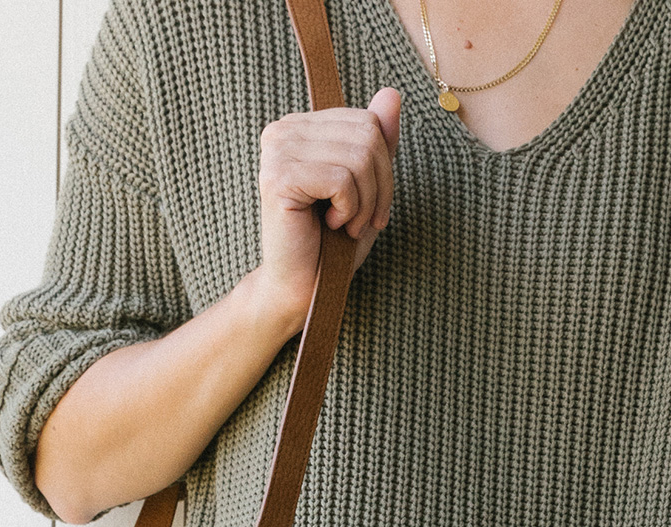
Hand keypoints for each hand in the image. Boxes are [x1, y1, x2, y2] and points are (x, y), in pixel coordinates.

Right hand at [253, 89, 403, 327]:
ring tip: (346, 225)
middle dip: (379, 187)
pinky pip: (342, 179)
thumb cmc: (333, 244)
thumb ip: (377, 141)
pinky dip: (349, 210)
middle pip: (368, 135)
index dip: (383, 168)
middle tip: (363, 220)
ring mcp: (278, 150)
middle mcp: (284, 130)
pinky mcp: (279, 176)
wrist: (301, 289)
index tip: (372, 207)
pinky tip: (331, 225)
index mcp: (301, 127)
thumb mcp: (366, 188)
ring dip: (365, 203)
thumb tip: (392, 93)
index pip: (367, 122)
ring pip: (359, 157)